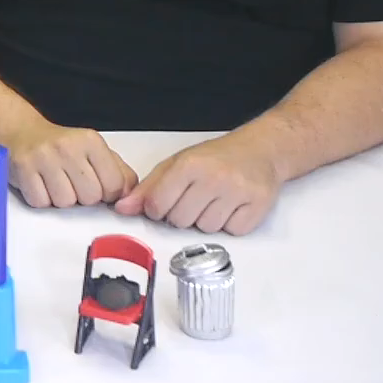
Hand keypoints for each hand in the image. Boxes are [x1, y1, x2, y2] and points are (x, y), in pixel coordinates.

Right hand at [1, 121, 139, 208]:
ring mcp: (44, 157)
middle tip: (71, 182)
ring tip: (54, 182)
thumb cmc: (61, 147)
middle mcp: (68, 146)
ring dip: (60, 199)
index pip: (114, 186)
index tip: (95, 186)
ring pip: (65, 203)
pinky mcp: (23, 169)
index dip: (106, 194)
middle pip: (90, 197)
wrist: (21, 132)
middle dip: (82, 197)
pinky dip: (40, 199)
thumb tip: (131, 195)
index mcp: (91, 141)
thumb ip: (119, 172)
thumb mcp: (94, 152)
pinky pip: (41, 203)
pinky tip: (39, 184)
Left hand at [114, 133, 280, 234]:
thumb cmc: (216, 158)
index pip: (157, 205)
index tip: (168, 200)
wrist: (260, 150)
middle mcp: (214, 178)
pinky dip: (230, 224)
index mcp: (189, 165)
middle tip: (196, 197)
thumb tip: (123, 208)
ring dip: (207, 220)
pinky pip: (232, 232)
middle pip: (181, 221)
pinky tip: (232, 206)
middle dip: (184, 214)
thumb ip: (148, 188)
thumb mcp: (177, 164)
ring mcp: (237, 193)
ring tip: (215, 199)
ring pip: (206, 229)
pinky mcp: (257, 207)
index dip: (158, 208)